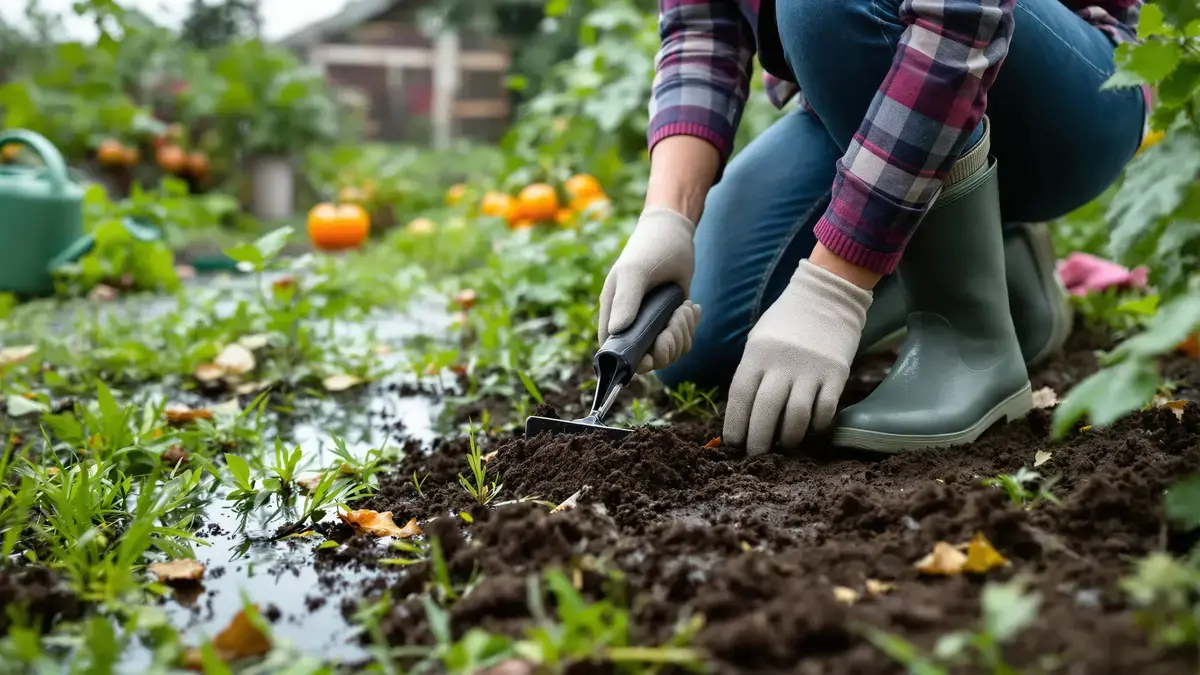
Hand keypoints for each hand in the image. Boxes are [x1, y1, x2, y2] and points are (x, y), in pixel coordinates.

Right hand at [598, 206, 701, 373]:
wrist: (674, 233)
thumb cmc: (649, 249)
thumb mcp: (636, 272)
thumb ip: (625, 301)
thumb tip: (615, 331)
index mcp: (613, 316)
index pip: (616, 355)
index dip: (635, 362)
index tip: (654, 350)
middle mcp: (631, 325)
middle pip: (649, 360)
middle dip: (668, 345)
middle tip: (675, 319)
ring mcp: (652, 325)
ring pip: (669, 352)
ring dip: (683, 333)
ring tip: (684, 307)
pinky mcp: (671, 321)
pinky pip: (682, 341)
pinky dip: (690, 327)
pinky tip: (690, 306)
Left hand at [724, 260, 872, 454]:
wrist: (827, 296)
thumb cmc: (786, 323)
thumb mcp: (759, 341)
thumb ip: (752, 373)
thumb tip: (743, 417)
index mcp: (757, 354)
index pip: (740, 395)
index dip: (735, 424)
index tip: (732, 444)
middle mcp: (782, 363)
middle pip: (766, 411)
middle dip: (758, 441)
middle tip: (757, 456)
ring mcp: (811, 369)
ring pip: (796, 417)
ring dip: (788, 439)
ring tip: (784, 445)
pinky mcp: (836, 374)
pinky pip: (825, 410)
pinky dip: (817, 426)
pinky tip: (810, 429)